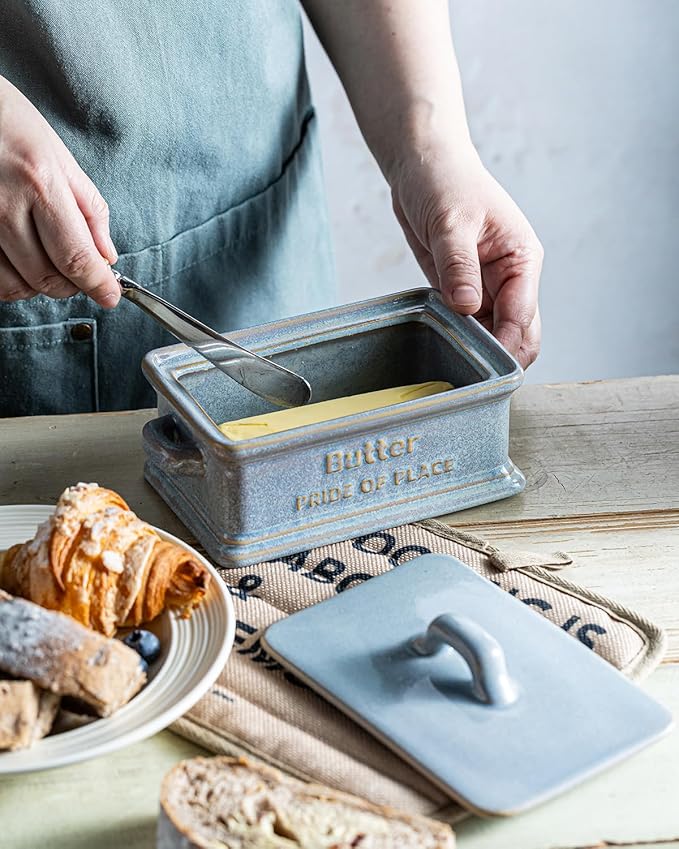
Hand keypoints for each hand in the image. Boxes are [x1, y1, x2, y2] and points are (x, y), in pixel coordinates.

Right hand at [0, 77, 119, 306]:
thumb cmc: (7, 123)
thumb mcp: (59, 156)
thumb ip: (89, 209)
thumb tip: (106, 256)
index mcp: (39, 183)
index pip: (76, 257)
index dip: (97, 285)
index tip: (110, 296)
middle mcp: (4, 206)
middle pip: (47, 278)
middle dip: (73, 286)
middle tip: (81, 275)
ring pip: (17, 286)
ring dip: (40, 286)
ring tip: (49, 263)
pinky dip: (13, 281)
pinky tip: (22, 261)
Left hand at [391, 143, 542, 366]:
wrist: (421, 166)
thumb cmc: (444, 181)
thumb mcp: (451, 222)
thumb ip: (458, 266)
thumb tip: (468, 307)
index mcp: (522, 259)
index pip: (523, 316)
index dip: (506, 345)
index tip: (484, 368)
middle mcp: (510, 278)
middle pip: (518, 334)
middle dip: (499, 356)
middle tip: (469, 374)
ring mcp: (486, 287)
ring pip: (493, 334)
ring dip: (477, 350)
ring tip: (452, 365)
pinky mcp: (461, 291)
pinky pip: (467, 325)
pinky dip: (459, 338)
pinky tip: (443, 348)